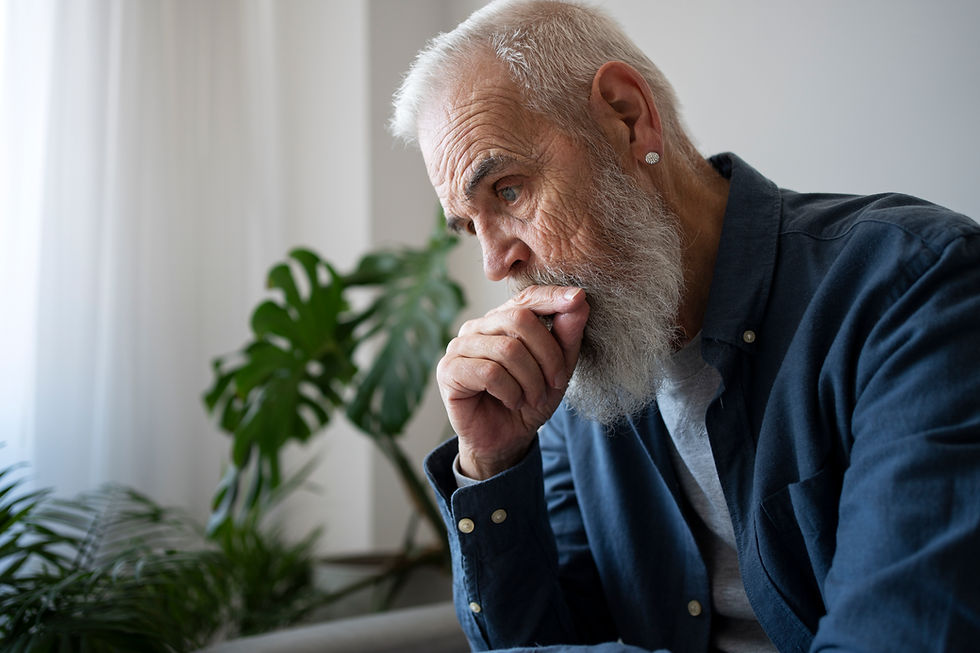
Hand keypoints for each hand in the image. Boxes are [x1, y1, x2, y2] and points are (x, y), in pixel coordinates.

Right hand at [436, 285, 588, 479]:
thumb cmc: (529, 401)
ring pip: (507, 349)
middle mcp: (478, 327)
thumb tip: (578, 300)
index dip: (552, 297)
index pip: (527, 297)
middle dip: (547, 354)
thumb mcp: (558, 369)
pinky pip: (489, 372)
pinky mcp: (448, 370)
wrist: (506, 440)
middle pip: (519, 320)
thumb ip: (567, 336)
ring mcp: (459, 346)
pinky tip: (511, 402)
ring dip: (531, 380)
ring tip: (534, 398)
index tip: (578, 299)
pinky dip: (510, 391)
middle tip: (557, 382)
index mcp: (502, 320)